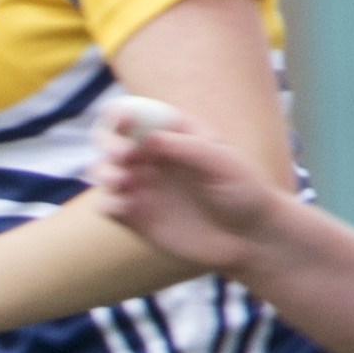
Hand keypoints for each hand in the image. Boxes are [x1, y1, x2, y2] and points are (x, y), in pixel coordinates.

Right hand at [86, 98, 300, 274]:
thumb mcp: (224, 162)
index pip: (138, 115)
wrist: (250, 238)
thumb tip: (148, 138)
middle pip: (112, 140)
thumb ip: (187, 147)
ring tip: (123, 182)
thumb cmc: (244, 192)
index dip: (123, 114)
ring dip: (104, 173)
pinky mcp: (136, 217)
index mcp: (173, 134)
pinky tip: (125, 208)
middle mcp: (152, 158)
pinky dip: (109, 204)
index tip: (121, 122)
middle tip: (122, 156)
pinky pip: (108, 206)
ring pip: (103, 172)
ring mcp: (143, 187)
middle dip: (109, 143)